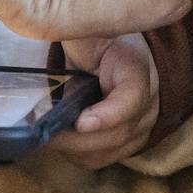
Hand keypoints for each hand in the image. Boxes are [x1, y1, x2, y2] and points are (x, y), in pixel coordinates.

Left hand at [47, 35, 159, 169]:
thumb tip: (46, 65)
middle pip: (118, 133)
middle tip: (43, 134)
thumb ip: (73, 46)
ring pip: (111, 151)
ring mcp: (143, 125)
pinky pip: (105, 157)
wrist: (121, 50)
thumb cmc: (98, 39)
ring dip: (76, 149)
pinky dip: (80, 154)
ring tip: (48, 136)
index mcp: (136, 68)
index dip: (108, 115)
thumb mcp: (86, 35)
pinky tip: (61, 141)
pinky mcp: (131, 141)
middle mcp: (148, 102)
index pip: (132, 97)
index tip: (80, 122)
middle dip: (77, 139)